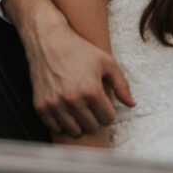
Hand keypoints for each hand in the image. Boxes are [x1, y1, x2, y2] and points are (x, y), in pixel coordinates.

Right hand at [4, 0, 134, 135]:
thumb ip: (122, 85)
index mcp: (91, 90)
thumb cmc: (80, 50)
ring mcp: (55, 104)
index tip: (104, 105)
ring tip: (80, 110)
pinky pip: (55, 128)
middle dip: (94, 118)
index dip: (108, 112)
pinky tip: (66, 111)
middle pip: (91, 127)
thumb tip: (132, 104)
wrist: (48, 41)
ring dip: (79, 123)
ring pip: (74, 131)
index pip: (107, 119)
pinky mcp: (40, 106)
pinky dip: (62, 123)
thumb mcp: (106, 62)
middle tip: (92, 107)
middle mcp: (72, 99)